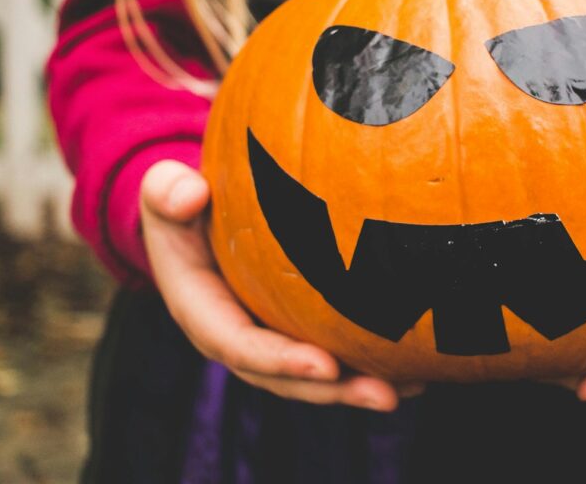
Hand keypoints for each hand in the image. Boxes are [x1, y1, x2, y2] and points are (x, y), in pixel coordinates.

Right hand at [140, 160, 419, 410]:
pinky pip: (334, 350)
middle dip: (334, 391)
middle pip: (285, 376)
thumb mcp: (163, 192)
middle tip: (384, 393)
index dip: (280, 361)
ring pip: (316, 374)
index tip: (324, 367)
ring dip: (362, 385)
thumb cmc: (182, 202)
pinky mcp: (295, 329)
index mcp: (203, 313)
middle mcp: (238, 337)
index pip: (240, 346)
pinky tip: (421, 362)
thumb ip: (166, 192)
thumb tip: (188, 193)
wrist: (195, 215)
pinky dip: (373, 360)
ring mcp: (269, 337)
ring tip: (413, 388)